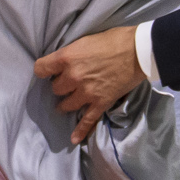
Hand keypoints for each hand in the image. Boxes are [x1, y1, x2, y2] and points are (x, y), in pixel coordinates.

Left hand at [32, 28, 149, 143]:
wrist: (138, 51)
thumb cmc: (113, 40)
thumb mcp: (84, 41)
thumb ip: (71, 54)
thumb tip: (63, 63)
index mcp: (67, 58)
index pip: (41, 69)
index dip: (44, 70)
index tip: (47, 71)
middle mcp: (73, 77)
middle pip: (55, 88)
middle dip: (61, 85)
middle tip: (68, 82)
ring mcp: (86, 92)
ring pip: (66, 105)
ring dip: (67, 103)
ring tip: (69, 102)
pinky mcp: (100, 103)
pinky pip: (87, 120)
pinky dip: (80, 131)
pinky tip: (74, 139)